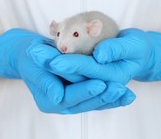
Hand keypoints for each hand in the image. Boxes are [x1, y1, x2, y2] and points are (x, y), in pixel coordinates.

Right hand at [0, 28, 135, 113]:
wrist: (33, 55)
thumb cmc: (32, 55)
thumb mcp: (34, 61)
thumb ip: (45, 79)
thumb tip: (57, 96)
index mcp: (48, 100)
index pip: (68, 97)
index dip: (84, 91)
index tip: (100, 84)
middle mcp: (61, 105)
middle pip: (84, 103)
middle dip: (103, 96)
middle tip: (119, 89)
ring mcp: (72, 103)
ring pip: (94, 103)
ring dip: (111, 99)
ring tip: (128, 94)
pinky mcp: (81, 97)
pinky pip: (97, 98)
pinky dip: (112, 98)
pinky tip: (127, 96)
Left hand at [44, 28, 160, 83]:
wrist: (138, 52)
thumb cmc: (138, 46)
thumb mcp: (133, 45)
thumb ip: (117, 50)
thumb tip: (99, 56)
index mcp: (113, 78)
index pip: (88, 71)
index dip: (71, 65)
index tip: (54, 60)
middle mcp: (100, 83)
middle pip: (73, 74)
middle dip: (53, 63)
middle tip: (35, 53)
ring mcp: (92, 80)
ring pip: (68, 72)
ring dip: (50, 60)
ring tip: (33, 50)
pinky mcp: (85, 75)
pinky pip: (70, 68)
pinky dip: (54, 58)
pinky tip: (40, 50)